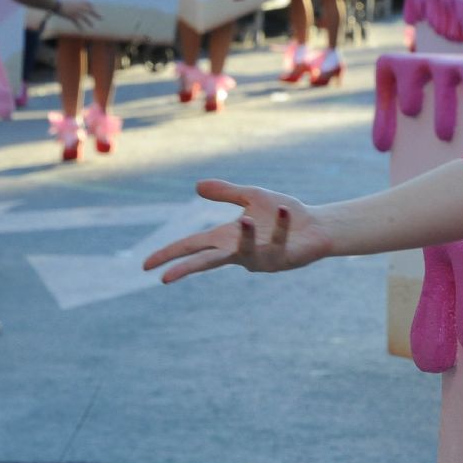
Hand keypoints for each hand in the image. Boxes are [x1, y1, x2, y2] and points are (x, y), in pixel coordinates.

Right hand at [55, 0, 99, 27]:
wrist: (56, 3)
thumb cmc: (60, 1)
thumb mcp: (69, 0)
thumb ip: (74, 2)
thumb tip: (76, 4)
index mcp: (79, 1)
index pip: (89, 4)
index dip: (92, 7)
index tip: (94, 9)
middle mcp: (80, 7)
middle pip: (91, 11)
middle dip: (96, 14)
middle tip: (102, 18)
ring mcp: (77, 12)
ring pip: (85, 18)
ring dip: (89, 22)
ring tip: (92, 26)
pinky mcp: (72, 17)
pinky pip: (77, 23)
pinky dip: (80, 27)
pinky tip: (82, 31)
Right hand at [143, 179, 333, 283]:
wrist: (316, 225)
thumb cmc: (282, 214)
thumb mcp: (252, 197)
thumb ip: (226, 193)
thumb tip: (197, 185)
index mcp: (227, 239)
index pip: (192, 247)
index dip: (170, 254)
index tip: (146, 265)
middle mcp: (240, 252)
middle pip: (208, 261)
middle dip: (188, 267)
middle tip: (165, 277)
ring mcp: (261, 257)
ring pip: (248, 250)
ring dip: (248, 236)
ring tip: (246, 220)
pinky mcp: (283, 257)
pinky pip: (280, 239)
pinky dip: (282, 224)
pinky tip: (284, 210)